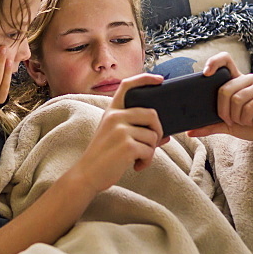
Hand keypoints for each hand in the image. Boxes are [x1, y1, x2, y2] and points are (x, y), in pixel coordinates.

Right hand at [70, 74, 170, 193]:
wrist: (87, 174)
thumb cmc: (103, 156)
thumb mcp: (114, 136)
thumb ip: (135, 130)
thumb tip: (165, 135)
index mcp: (111, 111)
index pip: (127, 85)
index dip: (145, 79)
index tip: (160, 80)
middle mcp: (115, 117)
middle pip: (151, 114)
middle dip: (158, 130)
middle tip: (152, 144)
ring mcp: (120, 130)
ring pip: (152, 136)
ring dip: (150, 151)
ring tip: (138, 159)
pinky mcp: (127, 146)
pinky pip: (150, 150)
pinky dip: (146, 161)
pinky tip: (136, 166)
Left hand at [185, 53, 252, 158]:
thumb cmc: (250, 126)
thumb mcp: (227, 125)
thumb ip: (210, 125)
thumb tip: (189, 131)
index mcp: (237, 80)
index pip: (226, 60)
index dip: (214, 62)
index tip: (205, 73)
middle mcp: (249, 79)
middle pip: (225, 88)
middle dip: (223, 110)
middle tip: (229, 121)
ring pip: (237, 98)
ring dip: (235, 116)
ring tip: (241, 121)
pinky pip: (250, 106)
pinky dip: (246, 119)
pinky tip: (250, 121)